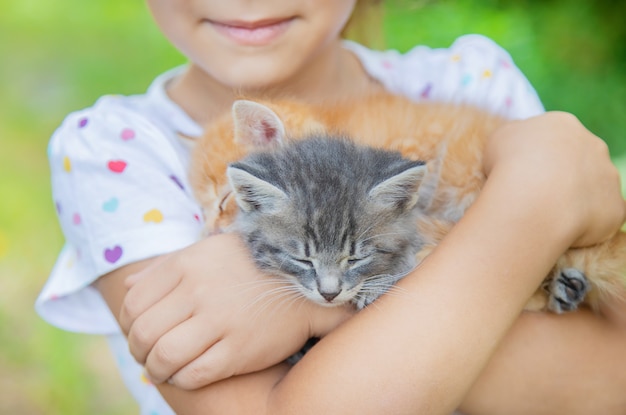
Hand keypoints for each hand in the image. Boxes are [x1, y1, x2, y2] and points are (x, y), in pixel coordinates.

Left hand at [119, 233, 350, 389]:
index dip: (127, 325)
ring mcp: (220, 321)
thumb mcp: (207, 252)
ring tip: (162, 369)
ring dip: (155, 370)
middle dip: (138, 352)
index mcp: (187, 265)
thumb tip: (127, 287)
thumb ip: (165, 268)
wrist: (303, 283)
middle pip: (143, 333)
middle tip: (147, 356)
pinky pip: (194, 374)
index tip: (138, 333)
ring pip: (164, 357)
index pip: (133, 303)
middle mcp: (199, 291)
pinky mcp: (239, 349)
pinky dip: (181, 379)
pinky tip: (185, 374)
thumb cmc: (249, 266)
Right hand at [485, 111, 625, 247]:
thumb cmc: (508, 165)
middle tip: (534, 195)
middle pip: (578, 161)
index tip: (519, 174)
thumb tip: (518, 146)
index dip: (534, 157)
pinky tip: (560, 229)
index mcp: (562, 124)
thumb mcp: (498, 140)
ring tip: (545, 215)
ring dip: (574, 200)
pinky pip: (601, 218)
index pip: (552, 139)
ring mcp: (609, 177)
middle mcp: (593, 145)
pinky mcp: (617, 208)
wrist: (533, 198)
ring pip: (592, 189)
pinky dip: (584, 225)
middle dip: (560, 176)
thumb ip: (514, 138)